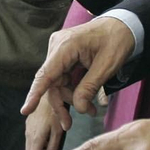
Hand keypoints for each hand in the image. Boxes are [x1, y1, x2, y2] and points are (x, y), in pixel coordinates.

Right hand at [20, 15, 135, 115]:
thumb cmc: (117, 40)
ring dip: (70, 98)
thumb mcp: (107, 66)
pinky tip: (85, 101)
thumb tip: (77, 107)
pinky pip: (63, 77)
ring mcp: (59, 50)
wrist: (123, 25)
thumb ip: (90, 87)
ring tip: (89, 110)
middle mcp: (57, 47)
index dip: (35, 94)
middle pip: (52, 82)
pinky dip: (73, 90)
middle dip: (62, 103)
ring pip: (57, 82)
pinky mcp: (64, 55)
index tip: (25, 110)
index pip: (46, 74)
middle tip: (69, 124)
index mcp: (66, 46)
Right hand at [24, 95, 72, 149]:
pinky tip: (46, 144)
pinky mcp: (29, 124)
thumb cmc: (55, 111)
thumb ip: (53, 146)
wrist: (45, 94)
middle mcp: (29, 134)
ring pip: (29, 147)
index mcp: (36, 138)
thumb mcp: (58, 130)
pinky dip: (36, 147)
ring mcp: (27, 128)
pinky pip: (30, 140)